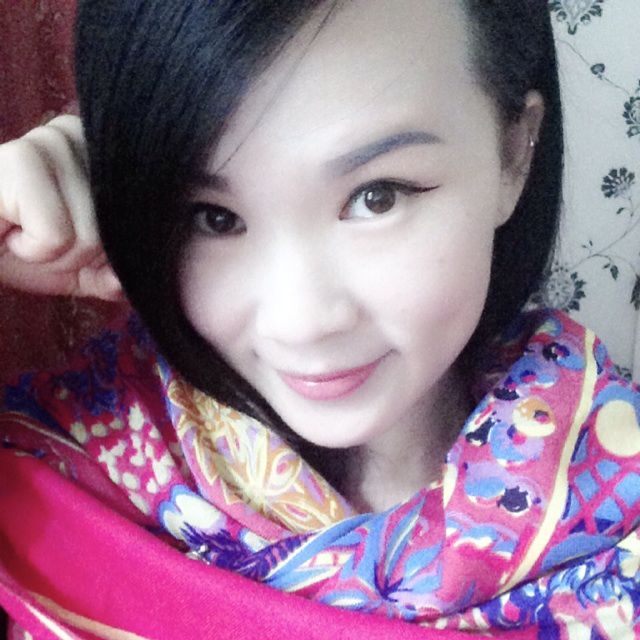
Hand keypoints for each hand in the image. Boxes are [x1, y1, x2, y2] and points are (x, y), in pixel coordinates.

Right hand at [0, 115, 121, 299]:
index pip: (139, 223)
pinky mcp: (20, 160)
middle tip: (34, 239)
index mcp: (99, 150)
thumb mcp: (75, 268)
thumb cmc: (11, 248)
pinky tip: (6, 228)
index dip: (102, 253)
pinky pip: (57, 236)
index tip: (60, 239)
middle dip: (76, 256)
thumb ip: (111, 275)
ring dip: (51, 255)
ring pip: (90, 237)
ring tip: (19, 232)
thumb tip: (131, 280)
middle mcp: (81, 135)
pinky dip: (31, 251)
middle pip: (115, 232)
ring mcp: (53, 140)